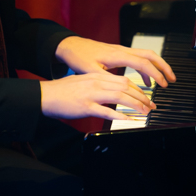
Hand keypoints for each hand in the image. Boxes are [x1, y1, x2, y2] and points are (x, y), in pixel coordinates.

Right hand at [39, 73, 155, 120]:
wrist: (45, 95)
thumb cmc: (61, 90)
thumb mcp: (82, 81)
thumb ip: (97, 84)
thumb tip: (111, 90)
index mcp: (96, 76)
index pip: (123, 80)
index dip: (137, 88)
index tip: (144, 95)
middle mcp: (96, 82)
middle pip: (125, 87)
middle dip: (141, 96)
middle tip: (151, 105)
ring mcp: (91, 94)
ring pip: (120, 97)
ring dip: (136, 105)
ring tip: (145, 112)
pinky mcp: (86, 107)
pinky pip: (107, 111)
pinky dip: (121, 115)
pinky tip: (129, 119)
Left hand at [55, 36, 176, 87]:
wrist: (71, 46)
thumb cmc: (79, 57)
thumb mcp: (90, 71)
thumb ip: (107, 79)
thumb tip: (120, 88)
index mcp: (117, 55)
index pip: (143, 63)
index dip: (155, 74)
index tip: (163, 84)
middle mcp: (122, 50)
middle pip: (150, 55)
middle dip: (163, 66)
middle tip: (172, 79)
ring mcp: (121, 50)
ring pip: (146, 55)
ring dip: (157, 67)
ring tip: (164, 81)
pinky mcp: (119, 53)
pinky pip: (138, 59)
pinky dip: (146, 69)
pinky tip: (145, 82)